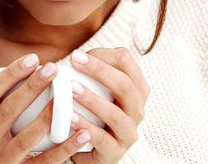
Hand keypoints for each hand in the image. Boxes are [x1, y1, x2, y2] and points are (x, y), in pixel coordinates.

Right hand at [0, 54, 91, 162]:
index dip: (12, 74)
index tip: (34, 58)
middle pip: (9, 110)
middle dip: (32, 87)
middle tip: (53, 69)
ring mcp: (3, 159)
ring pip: (26, 137)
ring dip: (47, 117)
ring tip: (66, 97)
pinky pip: (45, 162)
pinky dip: (65, 149)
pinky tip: (83, 133)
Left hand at [69, 48, 149, 163]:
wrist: (89, 148)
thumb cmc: (91, 110)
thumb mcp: (96, 88)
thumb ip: (91, 71)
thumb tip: (75, 57)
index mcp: (136, 88)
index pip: (126, 62)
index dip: (103, 55)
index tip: (76, 56)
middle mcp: (137, 109)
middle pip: (125, 85)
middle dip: (99, 71)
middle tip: (74, 63)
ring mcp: (129, 132)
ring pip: (115, 114)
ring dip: (92, 99)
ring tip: (71, 90)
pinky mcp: (115, 152)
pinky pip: (102, 140)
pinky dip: (86, 127)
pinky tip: (70, 118)